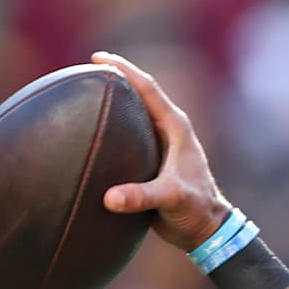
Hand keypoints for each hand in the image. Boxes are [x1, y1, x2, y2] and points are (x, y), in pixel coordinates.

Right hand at [93, 51, 232, 251]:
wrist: (205, 230)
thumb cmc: (195, 211)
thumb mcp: (170, 199)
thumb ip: (142, 197)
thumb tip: (110, 198)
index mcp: (176, 128)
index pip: (147, 88)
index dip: (123, 69)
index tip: (98, 57)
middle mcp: (169, 130)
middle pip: (139, 95)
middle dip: (114, 79)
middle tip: (84, 70)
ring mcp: (160, 144)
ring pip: (133, 115)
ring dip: (112, 104)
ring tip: (83, 95)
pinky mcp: (153, 160)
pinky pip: (128, 137)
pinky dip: (111, 130)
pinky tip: (90, 134)